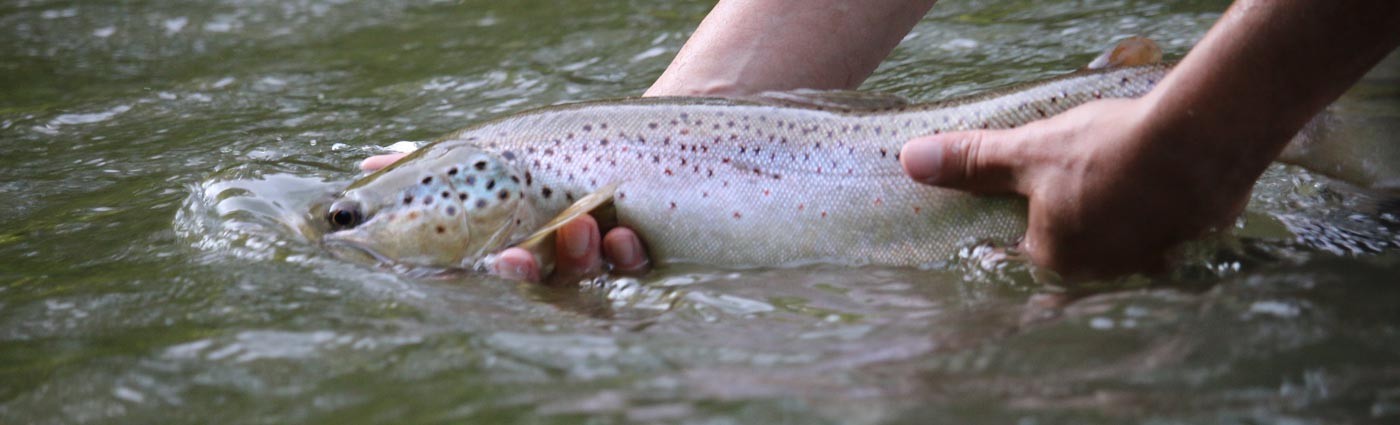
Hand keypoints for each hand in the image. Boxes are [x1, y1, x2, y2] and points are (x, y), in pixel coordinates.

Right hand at [360, 153, 649, 281]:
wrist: (629, 140)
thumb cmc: (545, 156)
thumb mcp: (487, 156)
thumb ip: (429, 165)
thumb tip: (366, 165)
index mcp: (519, 248)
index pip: (507, 270)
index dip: (504, 272)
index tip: (499, 260)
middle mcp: (558, 263)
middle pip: (543, 282)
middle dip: (529, 273)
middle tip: (518, 257)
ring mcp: (599, 260)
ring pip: (587, 276)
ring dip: (581, 256)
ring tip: (582, 223)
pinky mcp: (640, 252)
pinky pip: (634, 267)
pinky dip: (627, 253)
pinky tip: (623, 233)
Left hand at [900, 99, 1256, 277]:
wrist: (1203, 140)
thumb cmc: (1108, 151)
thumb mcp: (1028, 150)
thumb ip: (972, 162)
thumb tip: (912, 161)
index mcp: (1054, 259)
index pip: (1021, 252)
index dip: (1019, 223)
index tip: (1030, 199)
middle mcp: (1099, 275)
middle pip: (1071, 250)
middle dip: (1069, 219)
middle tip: (1076, 181)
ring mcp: (1148, 264)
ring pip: (1117, 243)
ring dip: (1113, 220)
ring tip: (1114, 180)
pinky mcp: (1189, 247)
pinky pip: (1160, 235)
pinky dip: (1153, 215)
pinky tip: (1155, 187)